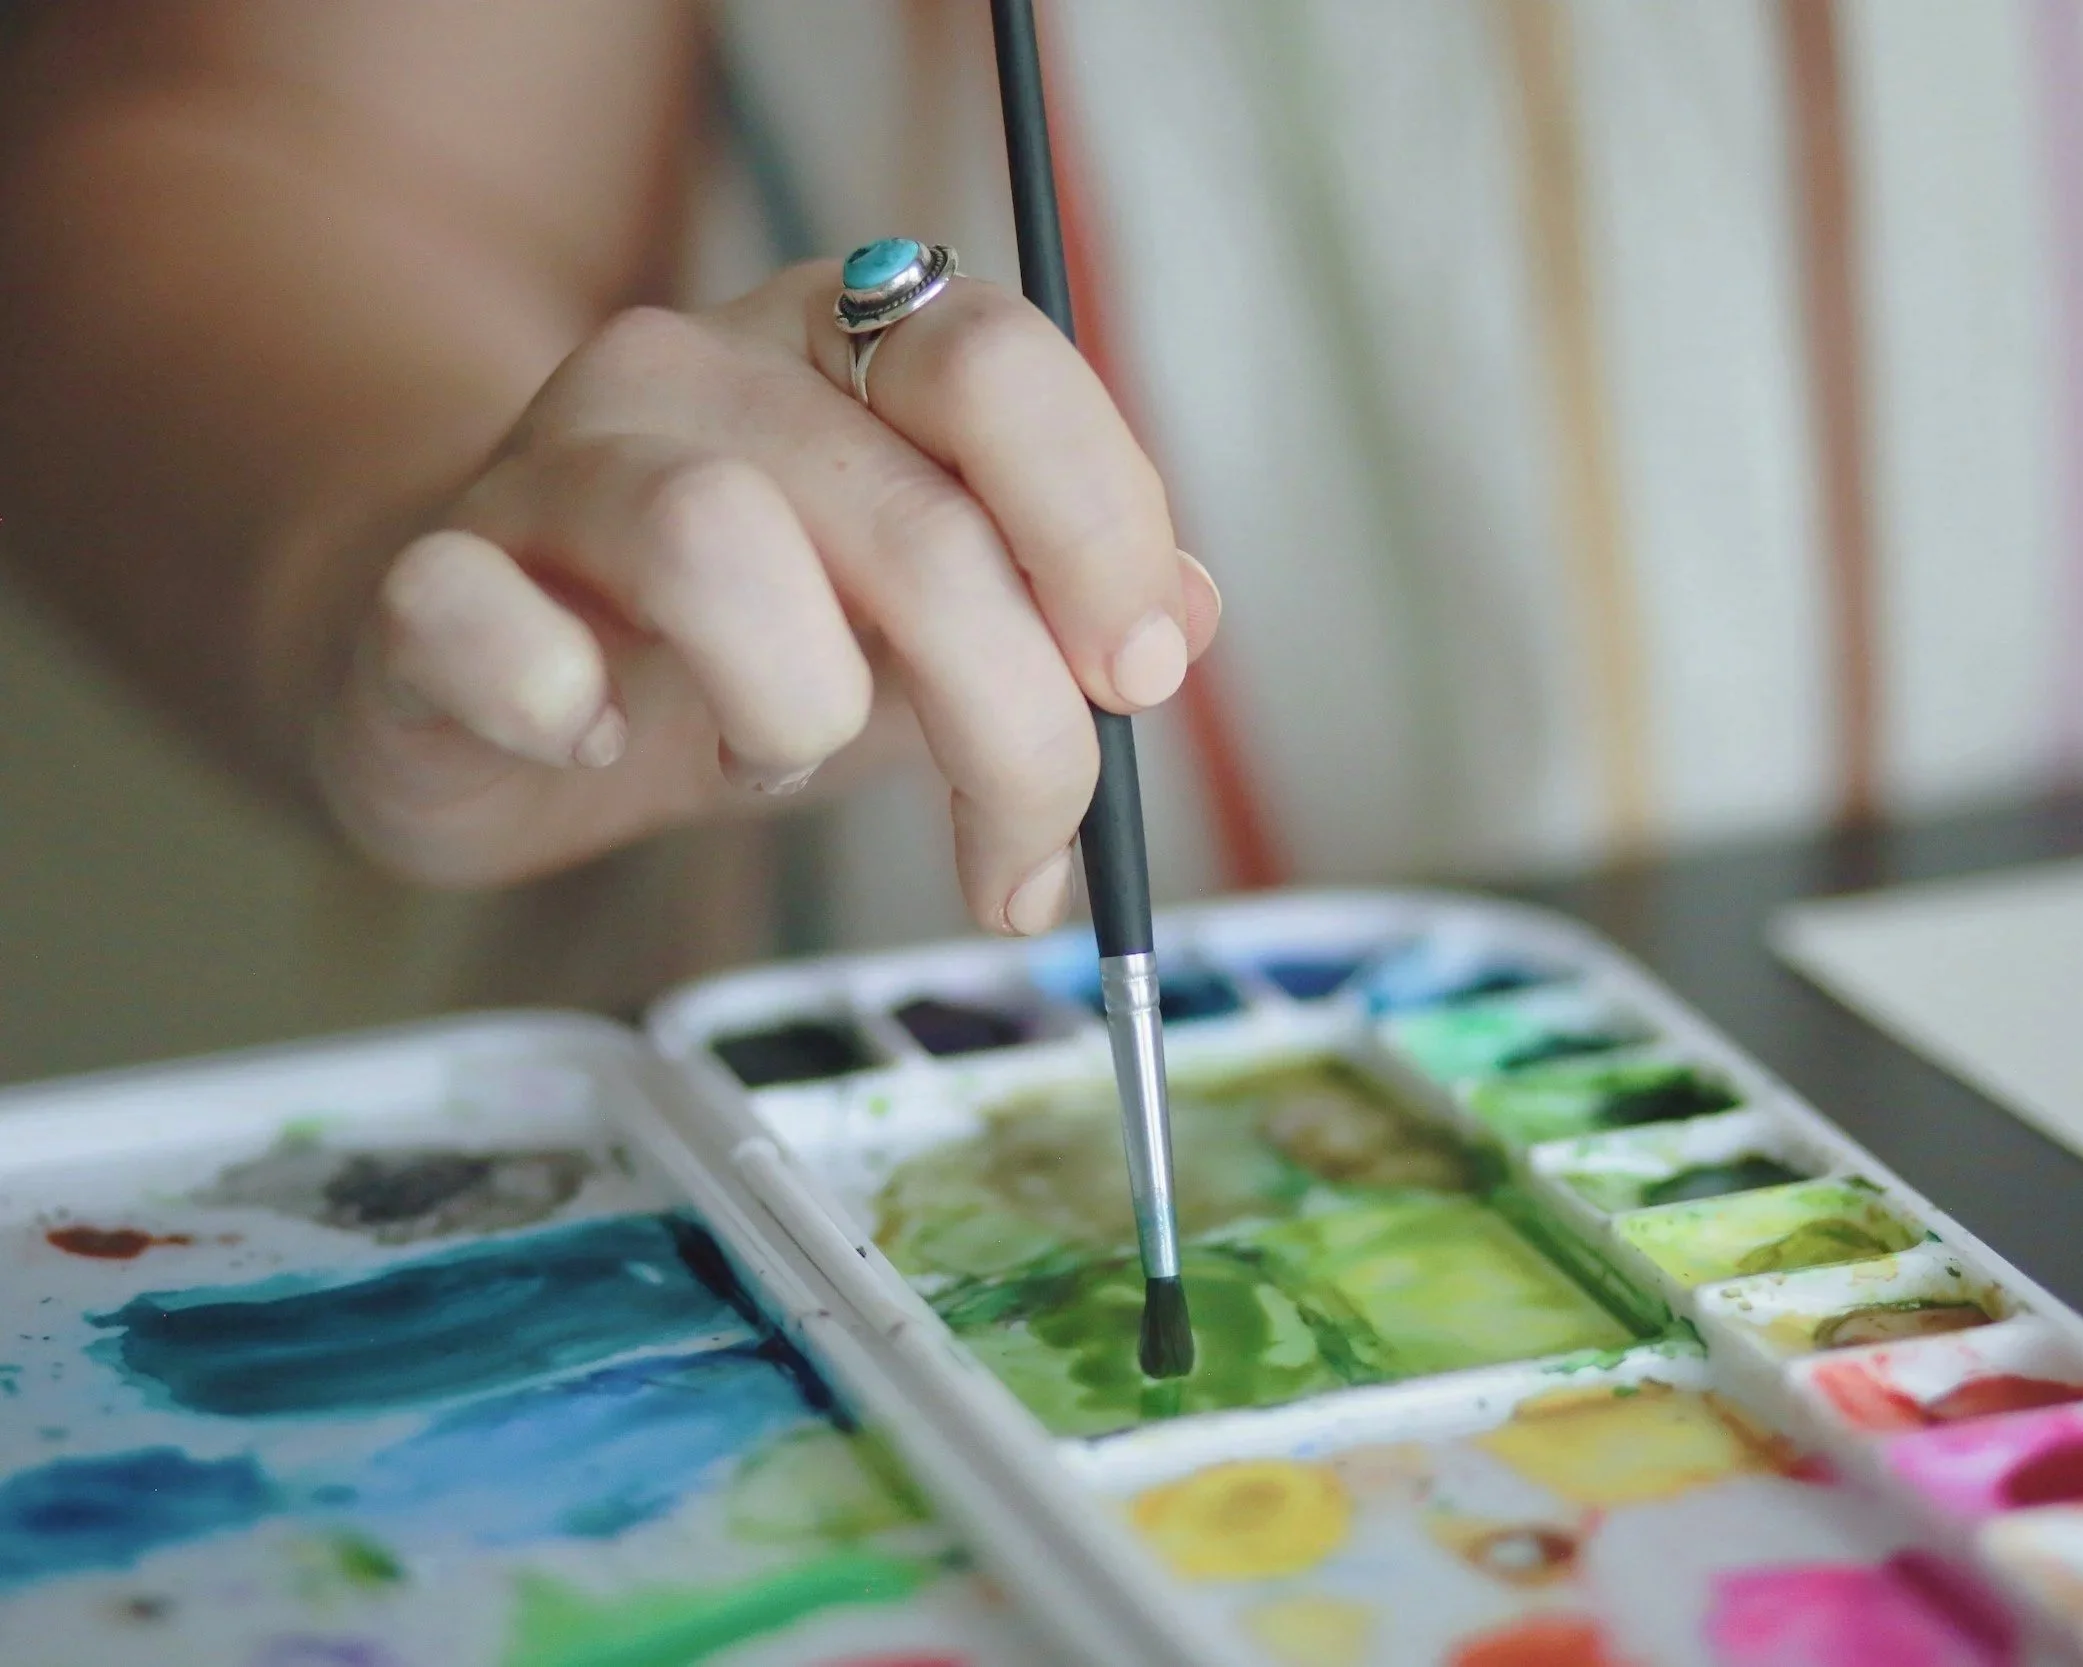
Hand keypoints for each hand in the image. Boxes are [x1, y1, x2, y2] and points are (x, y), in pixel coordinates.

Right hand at [311, 262, 1220, 933]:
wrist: (486, 675)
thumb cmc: (737, 647)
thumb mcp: (930, 628)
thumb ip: (1057, 610)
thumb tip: (1190, 617)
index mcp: (841, 346)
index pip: (999, 365)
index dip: (1100, 529)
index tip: (1136, 679)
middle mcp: (694, 369)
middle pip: (910, 520)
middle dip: (1012, 728)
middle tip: (1020, 858)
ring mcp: (546, 463)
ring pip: (716, 545)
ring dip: (797, 713)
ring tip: (773, 754)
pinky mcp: (425, 578)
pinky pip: (484, 625)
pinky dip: (564, 711)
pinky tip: (593, 742)